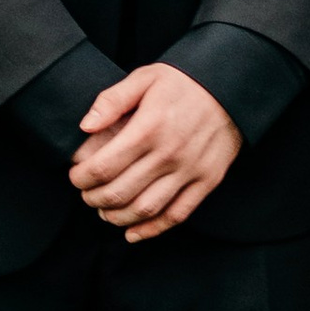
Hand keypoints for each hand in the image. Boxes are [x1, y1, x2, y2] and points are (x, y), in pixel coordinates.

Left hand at [69, 62, 243, 239]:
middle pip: (119, 192)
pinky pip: (177, 214)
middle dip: (93, 199)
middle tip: (86, 194)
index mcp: (149, 128)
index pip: (103, 166)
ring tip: (105, 211)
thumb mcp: (145, 78)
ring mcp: (190, 170)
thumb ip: (112, 101)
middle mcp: (169, 153)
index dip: (82, 178)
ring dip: (117, 217)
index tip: (76, 176)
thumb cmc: (184, 81)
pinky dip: (152, 229)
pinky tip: (133, 232)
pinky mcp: (207, 181)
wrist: (233, 86)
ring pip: (145, 209)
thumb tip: (85, 127)